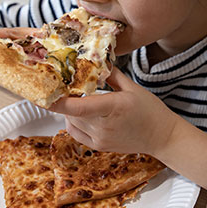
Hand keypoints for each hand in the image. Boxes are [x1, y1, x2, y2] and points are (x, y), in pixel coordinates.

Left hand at [49, 67, 179, 155]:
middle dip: (66, 99)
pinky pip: (75, 133)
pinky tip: (81, 113)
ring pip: (71, 122)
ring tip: (78, 99)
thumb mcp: (133, 87)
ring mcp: (101, 139)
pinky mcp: (99, 147)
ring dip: (69, 110)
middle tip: (66, 86)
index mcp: (114, 107)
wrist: (162, 137)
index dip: (58, 102)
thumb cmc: (151, 111)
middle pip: (71, 112)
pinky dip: (73, 122)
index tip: (44, 94)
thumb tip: (95, 60)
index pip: (79, 107)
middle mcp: (105, 126)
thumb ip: (111, 74)